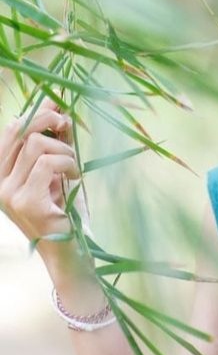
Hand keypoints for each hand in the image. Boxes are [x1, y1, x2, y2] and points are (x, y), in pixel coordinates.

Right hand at [0, 96, 84, 248]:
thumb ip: (54, 141)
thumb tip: (57, 107)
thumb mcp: (58, 167)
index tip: (58, 107)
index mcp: (1, 172)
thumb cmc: (65, 205)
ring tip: (72, 168)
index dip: (35, 112)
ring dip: (63, 150)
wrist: (68, 247)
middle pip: (19, 130)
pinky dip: (67, 164)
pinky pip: (47, 163)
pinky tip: (74, 177)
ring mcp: (7, 193)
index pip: (10, 130)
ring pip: (36, 145)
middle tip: (66, 125)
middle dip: (47, 119)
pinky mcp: (24, 201)